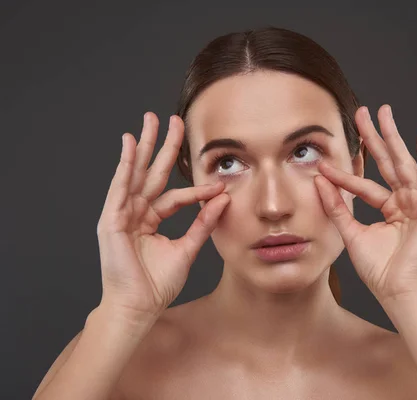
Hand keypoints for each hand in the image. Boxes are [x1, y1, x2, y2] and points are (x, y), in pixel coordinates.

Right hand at [96, 112, 229, 320]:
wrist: (138, 306)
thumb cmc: (157, 284)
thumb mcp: (187, 248)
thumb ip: (203, 224)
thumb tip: (223, 199)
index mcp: (151, 219)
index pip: (175, 196)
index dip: (197, 189)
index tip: (219, 185)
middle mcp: (136, 212)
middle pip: (151, 173)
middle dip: (162, 146)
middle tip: (172, 119)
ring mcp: (122, 214)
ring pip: (135, 173)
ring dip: (143, 146)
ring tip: (150, 120)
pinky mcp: (111, 220)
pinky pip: (120, 187)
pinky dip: (124, 165)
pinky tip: (129, 144)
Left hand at [314, 105, 416, 303]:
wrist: (398, 291)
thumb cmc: (379, 270)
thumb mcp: (351, 233)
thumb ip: (337, 207)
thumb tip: (319, 182)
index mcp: (389, 210)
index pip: (364, 184)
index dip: (346, 172)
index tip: (326, 161)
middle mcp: (405, 202)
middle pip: (386, 163)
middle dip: (374, 138)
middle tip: (363, 113)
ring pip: (403, 163)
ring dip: (393, 137)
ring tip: (383, 112)